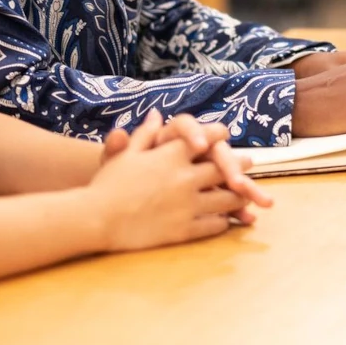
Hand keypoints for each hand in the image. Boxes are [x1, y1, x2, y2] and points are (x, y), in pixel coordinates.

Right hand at [86, 112, 250, 251]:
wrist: (96, 218)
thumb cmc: (108, 183)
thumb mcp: (127, 153)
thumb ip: (146, 134)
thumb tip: (156, 114)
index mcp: (172, 155)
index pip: (206, 139)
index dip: (219, 135)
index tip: (226, 135)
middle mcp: (185, 178)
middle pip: (223, 169)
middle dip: (237, 165)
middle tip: (249, 162)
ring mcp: (187, 205)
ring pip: (225, 199)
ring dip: (238, 196)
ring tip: (246, 193)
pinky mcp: (184, 230)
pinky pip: (214, 225)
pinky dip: (223, 221)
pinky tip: (226, 220)